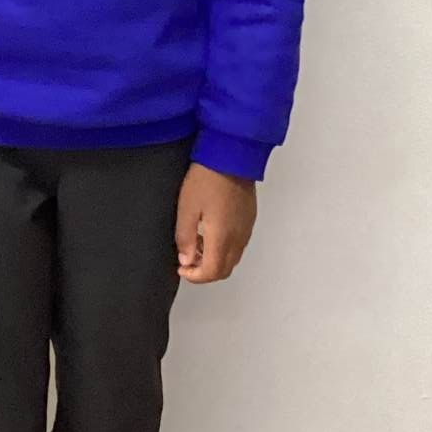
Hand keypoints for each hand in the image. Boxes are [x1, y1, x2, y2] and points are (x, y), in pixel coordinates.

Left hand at [175, 162, 256, 283]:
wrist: (231, 154)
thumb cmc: (207, 178)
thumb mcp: (186, 208)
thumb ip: (185, 237)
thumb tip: (186, 259)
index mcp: (223, 237)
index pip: (213, 272)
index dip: (195, 277)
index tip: (181, 268)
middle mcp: (239, 237)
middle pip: (225, 269)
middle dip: (205, 271)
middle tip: (187, 259)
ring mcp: (247, 227)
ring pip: (233, 257)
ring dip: (215, 258)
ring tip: (196, 242)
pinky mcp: (250, 217)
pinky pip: (239, 243)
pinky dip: (224, 246)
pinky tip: (210, 230)